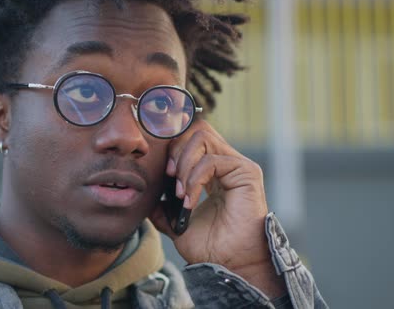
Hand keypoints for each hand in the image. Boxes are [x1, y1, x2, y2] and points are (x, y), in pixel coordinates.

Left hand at [149, 119, 285, 296]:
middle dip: (176, 151)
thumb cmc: (210, 247)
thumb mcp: (176, 223)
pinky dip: (194, 179)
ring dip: (183, 164)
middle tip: (169, 178)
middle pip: (196, 130)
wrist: (230, 265)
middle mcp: (226, 163)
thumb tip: (147, 198)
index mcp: (212, 171)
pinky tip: (189, 200)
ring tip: (180, 193)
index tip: (163, 172)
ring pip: (202, 137)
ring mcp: (237, 165)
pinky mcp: (246, 172)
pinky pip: (211, 160)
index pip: (190, 139)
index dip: (172, 147)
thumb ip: (162, 207)